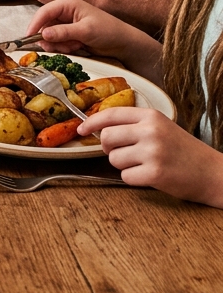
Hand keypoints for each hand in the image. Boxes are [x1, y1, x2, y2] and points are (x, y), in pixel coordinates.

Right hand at [25, 0, 161, 75]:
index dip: (35, 24)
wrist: (123, 43)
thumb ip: (63, 32)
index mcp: (67, 3)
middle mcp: (63, 11)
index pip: (44, 12)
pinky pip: (56, 41)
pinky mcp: (68, 33)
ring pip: (49, 36)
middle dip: (52, 38)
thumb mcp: (85, 31)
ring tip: (75, 46)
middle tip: (66, 46)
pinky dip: (64, 47)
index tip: (29, 37)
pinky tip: (77, 47)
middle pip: (44, 25)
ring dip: (60, 44)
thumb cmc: (108, 31)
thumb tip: (42, 34)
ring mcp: (65, 23)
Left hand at [80, 107, 222, 205]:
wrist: (213, 173)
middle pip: (106, 137)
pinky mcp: (155, 173)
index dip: (91, 122)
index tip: (81, 129)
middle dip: (108, 148)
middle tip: (124, 152)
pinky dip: (134, 178)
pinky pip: (125, 176)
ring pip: (113, 158)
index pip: (110, 114)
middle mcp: (150, 131)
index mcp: (151, 116)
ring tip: (144, 164)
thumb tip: (98, 128)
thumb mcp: (161, 128)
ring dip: (124, 165)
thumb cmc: (184, 151)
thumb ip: (133, 125)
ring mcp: (152, 152)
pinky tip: (150, 176)